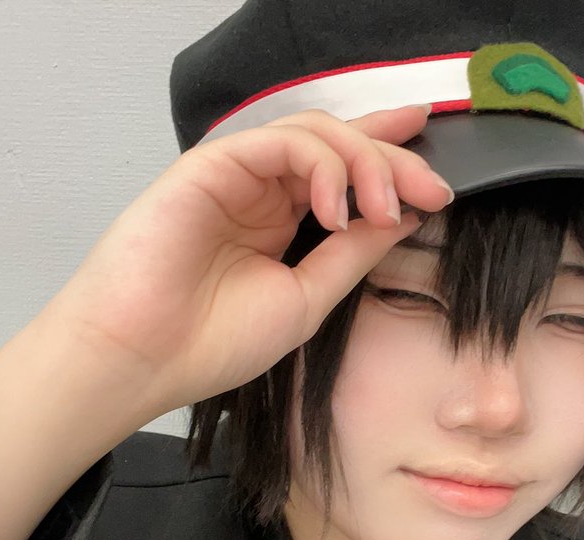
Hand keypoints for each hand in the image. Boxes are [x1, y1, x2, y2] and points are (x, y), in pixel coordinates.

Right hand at [38, 105, 453, 420]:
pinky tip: (337, 208)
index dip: (392, 162)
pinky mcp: (211, 165)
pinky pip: (278, 144)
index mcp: (282, 222)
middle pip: (340, 146)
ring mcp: (237, 176)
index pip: (345, 175)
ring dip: (364, 163)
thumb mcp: (308, 299)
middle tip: (432, 189)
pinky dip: (320, 166)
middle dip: (394, 161)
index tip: (441, 180)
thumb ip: (353, 254)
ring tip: (386, 208)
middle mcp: (262, 192)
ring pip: (315, 134)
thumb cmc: (212, 341)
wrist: (143, 360)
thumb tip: (405, 216)